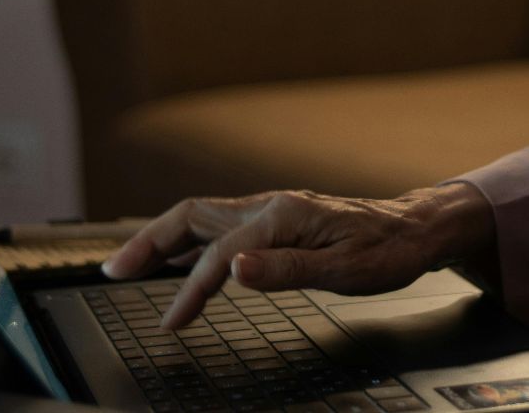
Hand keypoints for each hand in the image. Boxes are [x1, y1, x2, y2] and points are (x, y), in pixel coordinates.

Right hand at [102, 183, 494, 330]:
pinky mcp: (277, 219)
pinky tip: (181, 258)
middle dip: (147, 242)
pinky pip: (220, 224)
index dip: (189, 291)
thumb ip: (286, 270)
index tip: (170, 323)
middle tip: (113, 272)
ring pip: (202, 217)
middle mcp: (270, 205)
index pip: (219, 255)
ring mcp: (272, 209)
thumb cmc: (386, 251)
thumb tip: (234, 270)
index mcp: (282, 216)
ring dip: (162, 238)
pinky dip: (190, 240)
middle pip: (191, 216)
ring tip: (130, 264)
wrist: (415, 229)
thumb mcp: (344, 270)